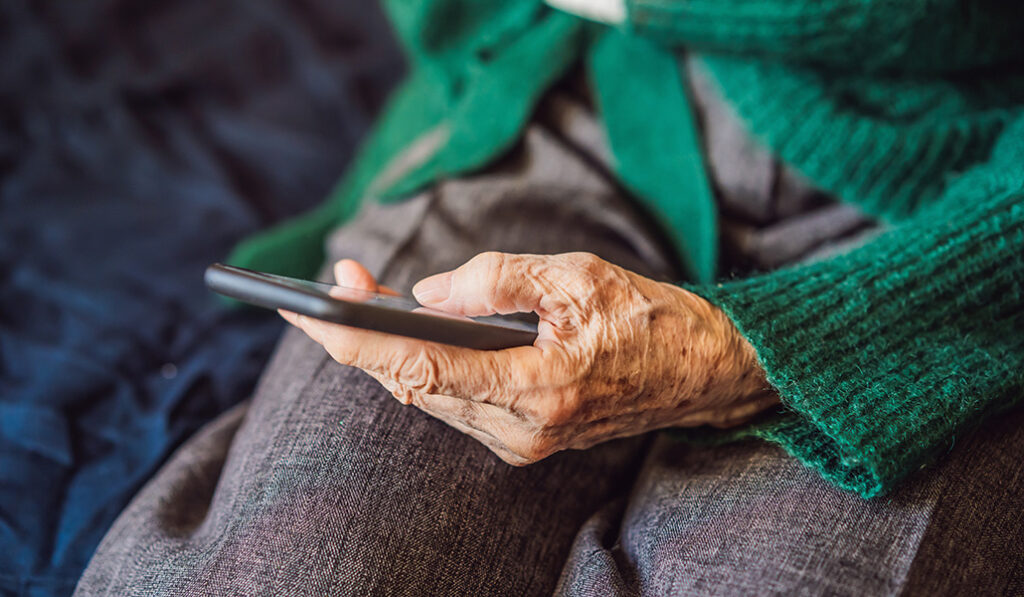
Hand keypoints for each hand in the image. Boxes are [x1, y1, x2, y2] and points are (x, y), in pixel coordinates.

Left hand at [282, 253, 777, 464]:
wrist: (702, 372)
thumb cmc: (649, 318)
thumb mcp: (576, 276)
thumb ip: (496, 280)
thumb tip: (427, 293)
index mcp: (538, 386)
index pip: (421, 368)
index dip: (356, 338)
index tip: (308, 307)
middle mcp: (520, 428)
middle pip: (412, 384)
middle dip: (363, 333)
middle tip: (334, 281)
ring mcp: (519, 441)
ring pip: (427, 395)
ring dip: (389, 349)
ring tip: (359, 299)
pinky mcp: (521, 438)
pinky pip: (452, 401)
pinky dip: (423, 365)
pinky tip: (407, 333)